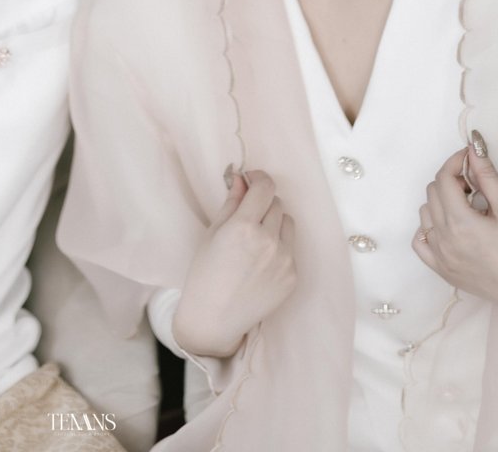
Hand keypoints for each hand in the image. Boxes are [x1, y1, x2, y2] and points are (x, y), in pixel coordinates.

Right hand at [172, 169, 295, 358]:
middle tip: (247, 216)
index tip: (250, 180)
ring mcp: (284, 261)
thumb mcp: (212, 233)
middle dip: (262, 203)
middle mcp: (268, 242)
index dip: (258, 178)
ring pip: (288, 223)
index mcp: (244, 227)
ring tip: (256, 240)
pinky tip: (260, 262)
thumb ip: (231, 202)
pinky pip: (291, 249)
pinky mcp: (292, 277)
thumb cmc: (205, 274)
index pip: (264, 187)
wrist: (214, 318)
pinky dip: (279, 248)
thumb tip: (241, 178)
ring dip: (274, 223)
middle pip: (277, 203)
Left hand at [412, 135, 497, 317]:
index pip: (443, 179)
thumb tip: (472, 147)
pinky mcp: (442, 272)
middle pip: (433, 193)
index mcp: (460, 224)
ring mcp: (440, 258)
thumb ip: (487, 176)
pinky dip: (429, 228)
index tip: (469, 158)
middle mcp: (444, 241)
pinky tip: (448, 227)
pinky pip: (421, 242)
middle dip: (451, 181)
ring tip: (467, 209)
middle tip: (475, 187)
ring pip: (425, 214)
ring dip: (441, 203)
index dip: (455, 162)